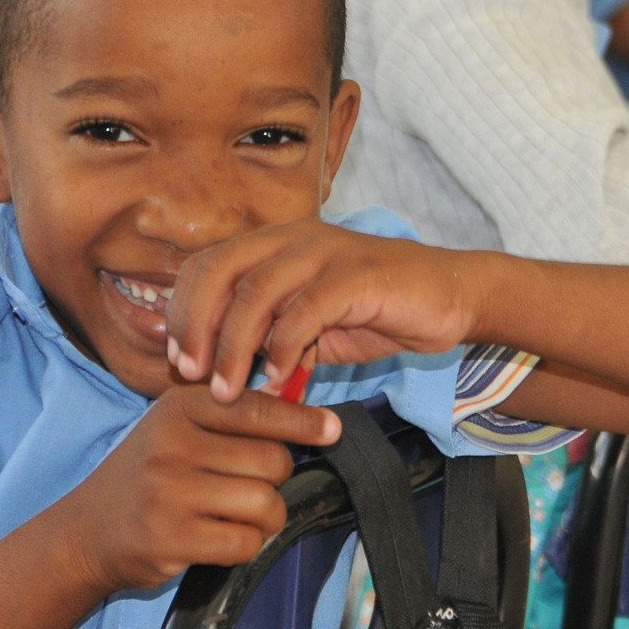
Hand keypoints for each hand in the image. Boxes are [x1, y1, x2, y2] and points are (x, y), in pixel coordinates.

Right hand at [56, 386, 337, 593]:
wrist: (86, 531)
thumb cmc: (147, 474)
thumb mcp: (178, 427)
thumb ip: (231, 413)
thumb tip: (302, 401)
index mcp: (179, 408)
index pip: (256, 408)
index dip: (301, 420)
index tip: (332, 429)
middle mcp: (172, 445)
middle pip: (272, 461)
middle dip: (276, 480)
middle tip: (250, 486)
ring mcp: (170, 492)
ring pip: (265, 503)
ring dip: (266, 517)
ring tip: (237, 515)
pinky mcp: (171, 538)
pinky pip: (245, 542)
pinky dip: (247, 544)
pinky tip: (221, 538)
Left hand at [165, 220, 481, 401]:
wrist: (450, 297)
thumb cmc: (379, 311)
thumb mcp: (312, 326)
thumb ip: (270, 337)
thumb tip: (222, 372)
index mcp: (276, 243)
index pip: (208, 265)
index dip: (183, 310)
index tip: (178, 358)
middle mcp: (295, 238)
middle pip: (220, 269)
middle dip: (195, 324)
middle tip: (188, 374)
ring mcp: (327, 252)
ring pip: (257, 290)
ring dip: (233, 345)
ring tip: (227, 390)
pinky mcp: (357, 275)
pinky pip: (306, 309)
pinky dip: (284, 348)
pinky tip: (279, 380)